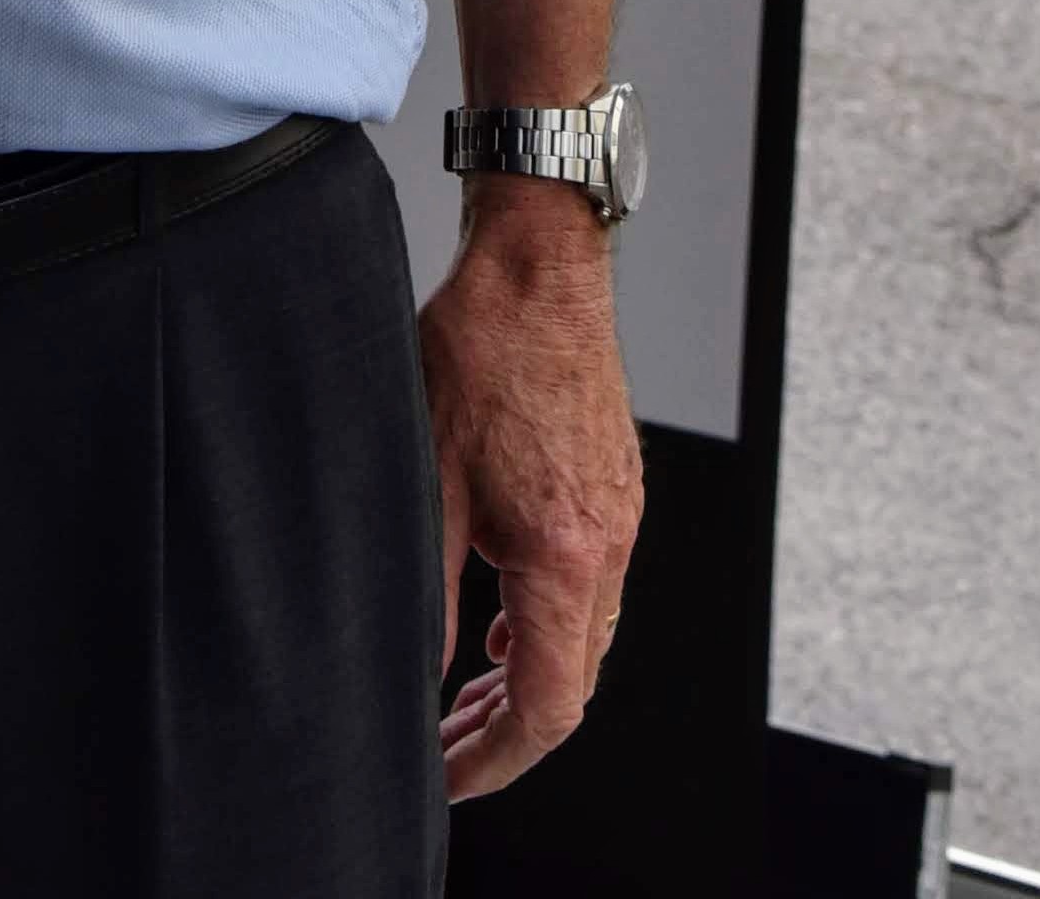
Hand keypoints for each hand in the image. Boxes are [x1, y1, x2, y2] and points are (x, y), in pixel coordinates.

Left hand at [420, 185, 642, 798]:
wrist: (537, 265)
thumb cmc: (480, 351)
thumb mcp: (429, 479)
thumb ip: (428, 588)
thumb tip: (419, 666)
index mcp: (566, 554)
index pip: (549, 706)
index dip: (497, 757)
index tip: (448, 774)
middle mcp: (609, 544)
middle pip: (573, 683)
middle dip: (507, 729)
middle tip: (445, 744)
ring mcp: (620, 515)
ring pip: (586, 637)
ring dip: (529, 674)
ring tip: (465, 690)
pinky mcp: (615, 488)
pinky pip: (594, 587)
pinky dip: (549, 621)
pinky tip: (501, 615)